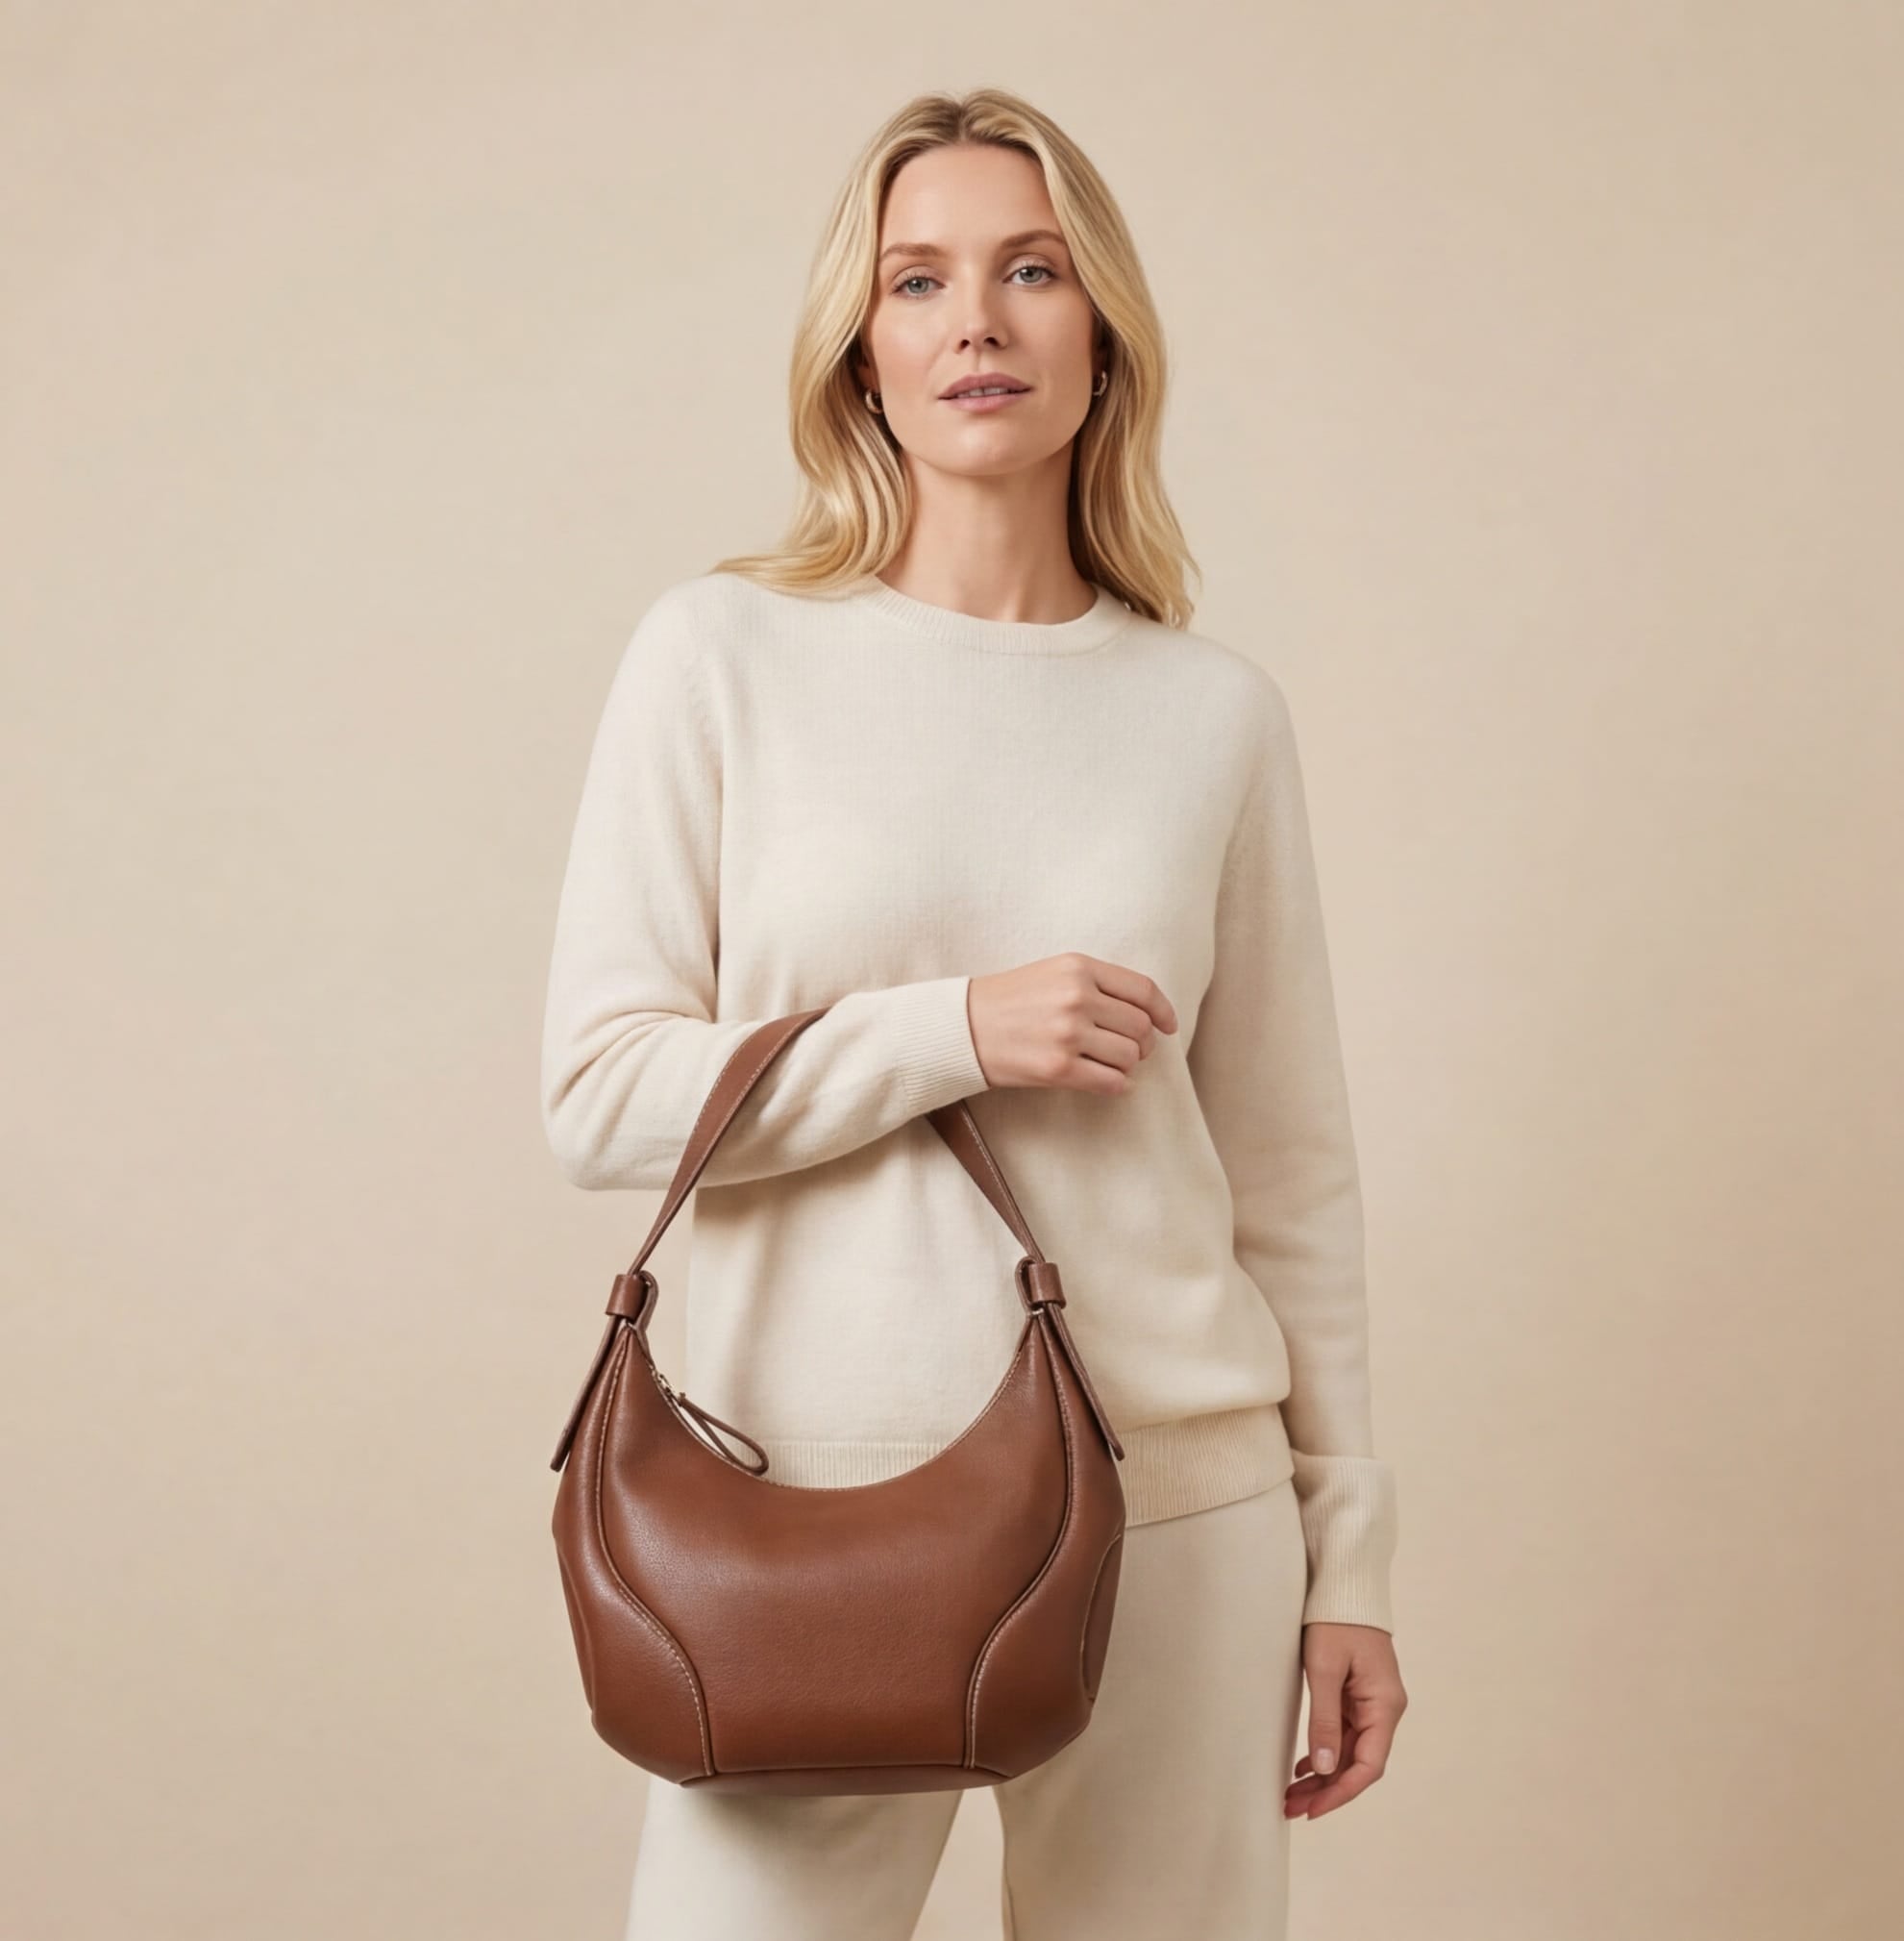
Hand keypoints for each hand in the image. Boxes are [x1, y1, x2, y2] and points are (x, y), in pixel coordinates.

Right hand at [967, 953, 1177, 1094]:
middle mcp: (1076, 997)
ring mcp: (1068, 1034)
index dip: (1163, 1011)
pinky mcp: (1058, 1068)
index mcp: (1078, 968)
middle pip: (1140, 1027)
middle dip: (1143, 1043)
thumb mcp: (1054, 973)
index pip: (1142, 989)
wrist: (963, 1027)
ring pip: (1130, 1057)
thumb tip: (1149, 1014)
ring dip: (1127, 1065)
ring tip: (1108, 1064)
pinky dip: (1117, 1086)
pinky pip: (1111, 1082)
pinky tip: (1105, 1081)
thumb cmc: (1010, 1000)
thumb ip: (1098, 984)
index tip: (1168, 1026)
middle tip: (1130, 1050)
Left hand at [1283, 1622, 1406, 1819]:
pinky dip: (1326, 1751)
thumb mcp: (1324, 1669)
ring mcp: (1372, 1702)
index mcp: (1385, 1705)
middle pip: (1359, 1763)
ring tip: (1291, 1794)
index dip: (1341, 1792)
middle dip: (1326, 1790)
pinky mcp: (1359, 1694)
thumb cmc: (1336, 1620)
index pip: (1369, 1765)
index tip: (1313, 1809)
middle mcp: (1385, 1708)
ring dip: (1324, 1774)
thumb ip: (1325, 1719)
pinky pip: (1346, 1733)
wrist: (1344, 1583)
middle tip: (1290, 1807)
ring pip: (1350, 1751)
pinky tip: (1304, 1767)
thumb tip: (1326, 1769)